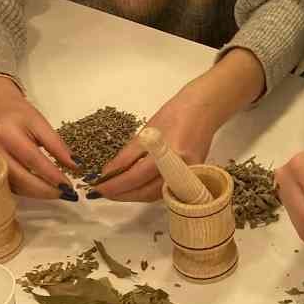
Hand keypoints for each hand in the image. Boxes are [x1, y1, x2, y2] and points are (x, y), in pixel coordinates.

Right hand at [0, 76, 77, 199]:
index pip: (32, 159)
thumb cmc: (19, 115)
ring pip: (15, 186)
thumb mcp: (40, 123)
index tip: (69, 185)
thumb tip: (75, 166)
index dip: (52, 175)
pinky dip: (28, 191)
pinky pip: (9, 186)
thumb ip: (57, 144)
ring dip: (38, 193)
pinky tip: (42, 190)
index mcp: (6, 133)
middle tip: (65, 193)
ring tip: (57, 192)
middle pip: (21, 178)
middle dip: (45, 190)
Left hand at [92, 88, 220, 203]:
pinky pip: (166, 190)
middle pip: (147, 192)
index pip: (137, 176)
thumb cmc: (175, 113)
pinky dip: (147, 191)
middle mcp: (182, 169)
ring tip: (115, 191)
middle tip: (103, 191)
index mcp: (170, 154)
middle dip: (123, 194)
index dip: (116, 184)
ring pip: (156, 195)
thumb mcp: (146, 130)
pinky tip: (134, 188)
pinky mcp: (192, 178)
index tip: (98, 187)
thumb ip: (127, 155)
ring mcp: (189, 176)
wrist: (205, 109)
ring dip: (134, 195)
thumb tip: (108, 173)